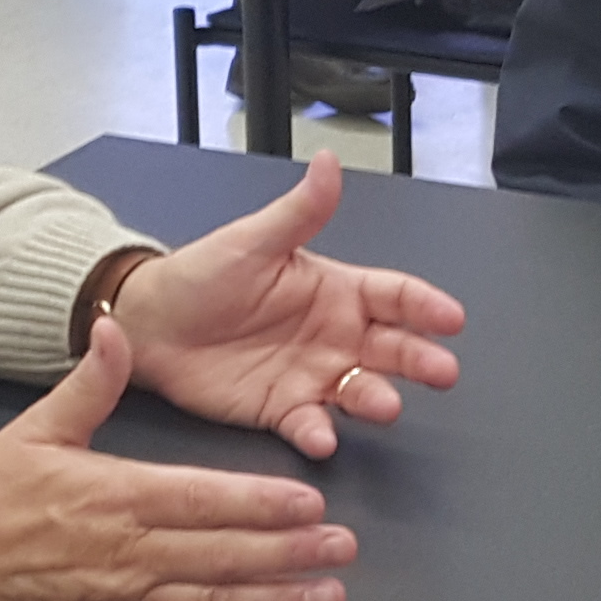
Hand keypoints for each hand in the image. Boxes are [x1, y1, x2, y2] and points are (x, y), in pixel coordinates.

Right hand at [0, 320, 358, 600]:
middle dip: (290, 552)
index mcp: (117, 496)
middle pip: (224, 554)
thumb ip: (90, 383)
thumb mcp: (37, 428)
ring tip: (328, 596)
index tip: (311, 502)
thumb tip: (115, 327)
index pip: (204, 499)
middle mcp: (129, 553)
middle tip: (343, 547)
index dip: (262, 503)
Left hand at [109, 157, 468, 459]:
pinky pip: (308, 424)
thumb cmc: (202, 276)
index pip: (396, 296)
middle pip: (393, 349)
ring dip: (376, 399)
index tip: (450, 317)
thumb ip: (300, 210)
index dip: (426, 307)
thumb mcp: (254, 240)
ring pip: (359, 390)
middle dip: (420, 360)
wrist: (149, 324)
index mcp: (336, 290)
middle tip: (442, 370)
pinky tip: (322, 436)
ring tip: (384, 405)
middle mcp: (334, 336)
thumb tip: (329, 163)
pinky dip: (318, 432)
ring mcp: (311, 375)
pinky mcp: (281, 409)